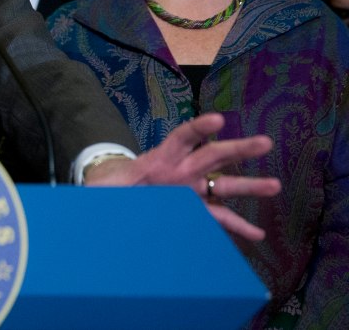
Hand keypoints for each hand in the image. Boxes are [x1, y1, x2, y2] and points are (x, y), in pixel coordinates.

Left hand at [84, 113, 281, 240]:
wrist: (122, 195)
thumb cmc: (114, 186)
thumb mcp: (102, 188)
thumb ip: (95, 191)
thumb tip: (79, 196)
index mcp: (161, 158)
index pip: (182, 138)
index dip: (199, 129)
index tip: (218, 120)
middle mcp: (183, 170)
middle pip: (214, 156)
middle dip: (238, 149)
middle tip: (265, 142)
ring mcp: (194, 189)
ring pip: (225, 184)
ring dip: (249, 186)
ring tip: (274, 186)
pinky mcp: (197, 209)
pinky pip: (220, 217)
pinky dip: (238, 226)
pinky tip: (257, 235)